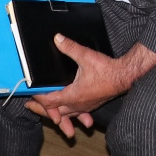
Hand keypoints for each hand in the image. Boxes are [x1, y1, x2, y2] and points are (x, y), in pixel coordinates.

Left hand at [28, 41, 155, 136]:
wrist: (124, 76)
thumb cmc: (107, 70)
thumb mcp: (86, 56)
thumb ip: (70, 48)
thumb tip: (58, 39)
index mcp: (73, 95)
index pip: (50, 100)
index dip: (39, 98)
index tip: (30, 94)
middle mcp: (78, 104)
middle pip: (55, 112)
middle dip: (42, 110)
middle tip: (31, 107)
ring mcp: (85, 106)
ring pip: (67, 115)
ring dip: (56, 116)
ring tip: (49, 117)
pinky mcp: (92, 104)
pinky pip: (78, 113)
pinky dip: (72, 115)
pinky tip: (74, 115)